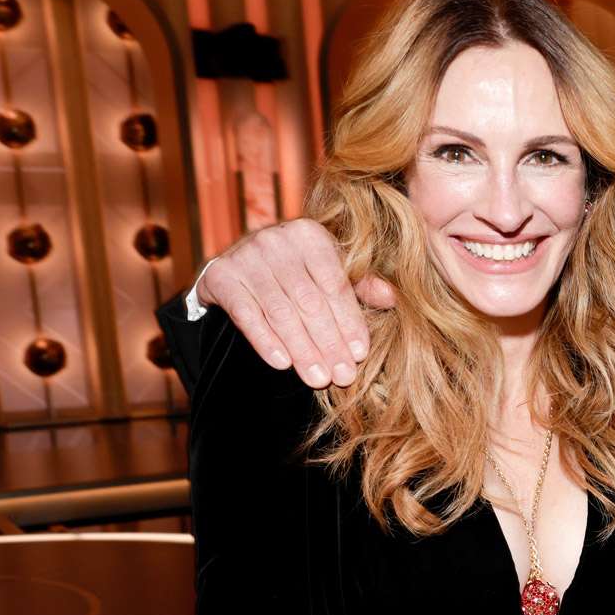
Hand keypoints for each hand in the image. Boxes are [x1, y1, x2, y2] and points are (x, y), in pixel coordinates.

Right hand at [196, 218, 395, 387]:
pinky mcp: (220, 275)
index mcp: (311, 235)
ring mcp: (246, 256)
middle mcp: (277, 239)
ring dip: (302, 350)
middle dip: (328, 343)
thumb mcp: (329, 273)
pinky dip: (265, 340)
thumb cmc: (296, 273)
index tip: (360, 354)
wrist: (237, 267)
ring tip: (318, 379)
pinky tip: (282, 363)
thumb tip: (393, 298)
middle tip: (342, 376)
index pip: (335, 286)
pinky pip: (246, 314)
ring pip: (281, 312)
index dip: (349, 322)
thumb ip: (360, 286)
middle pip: (309, 302)